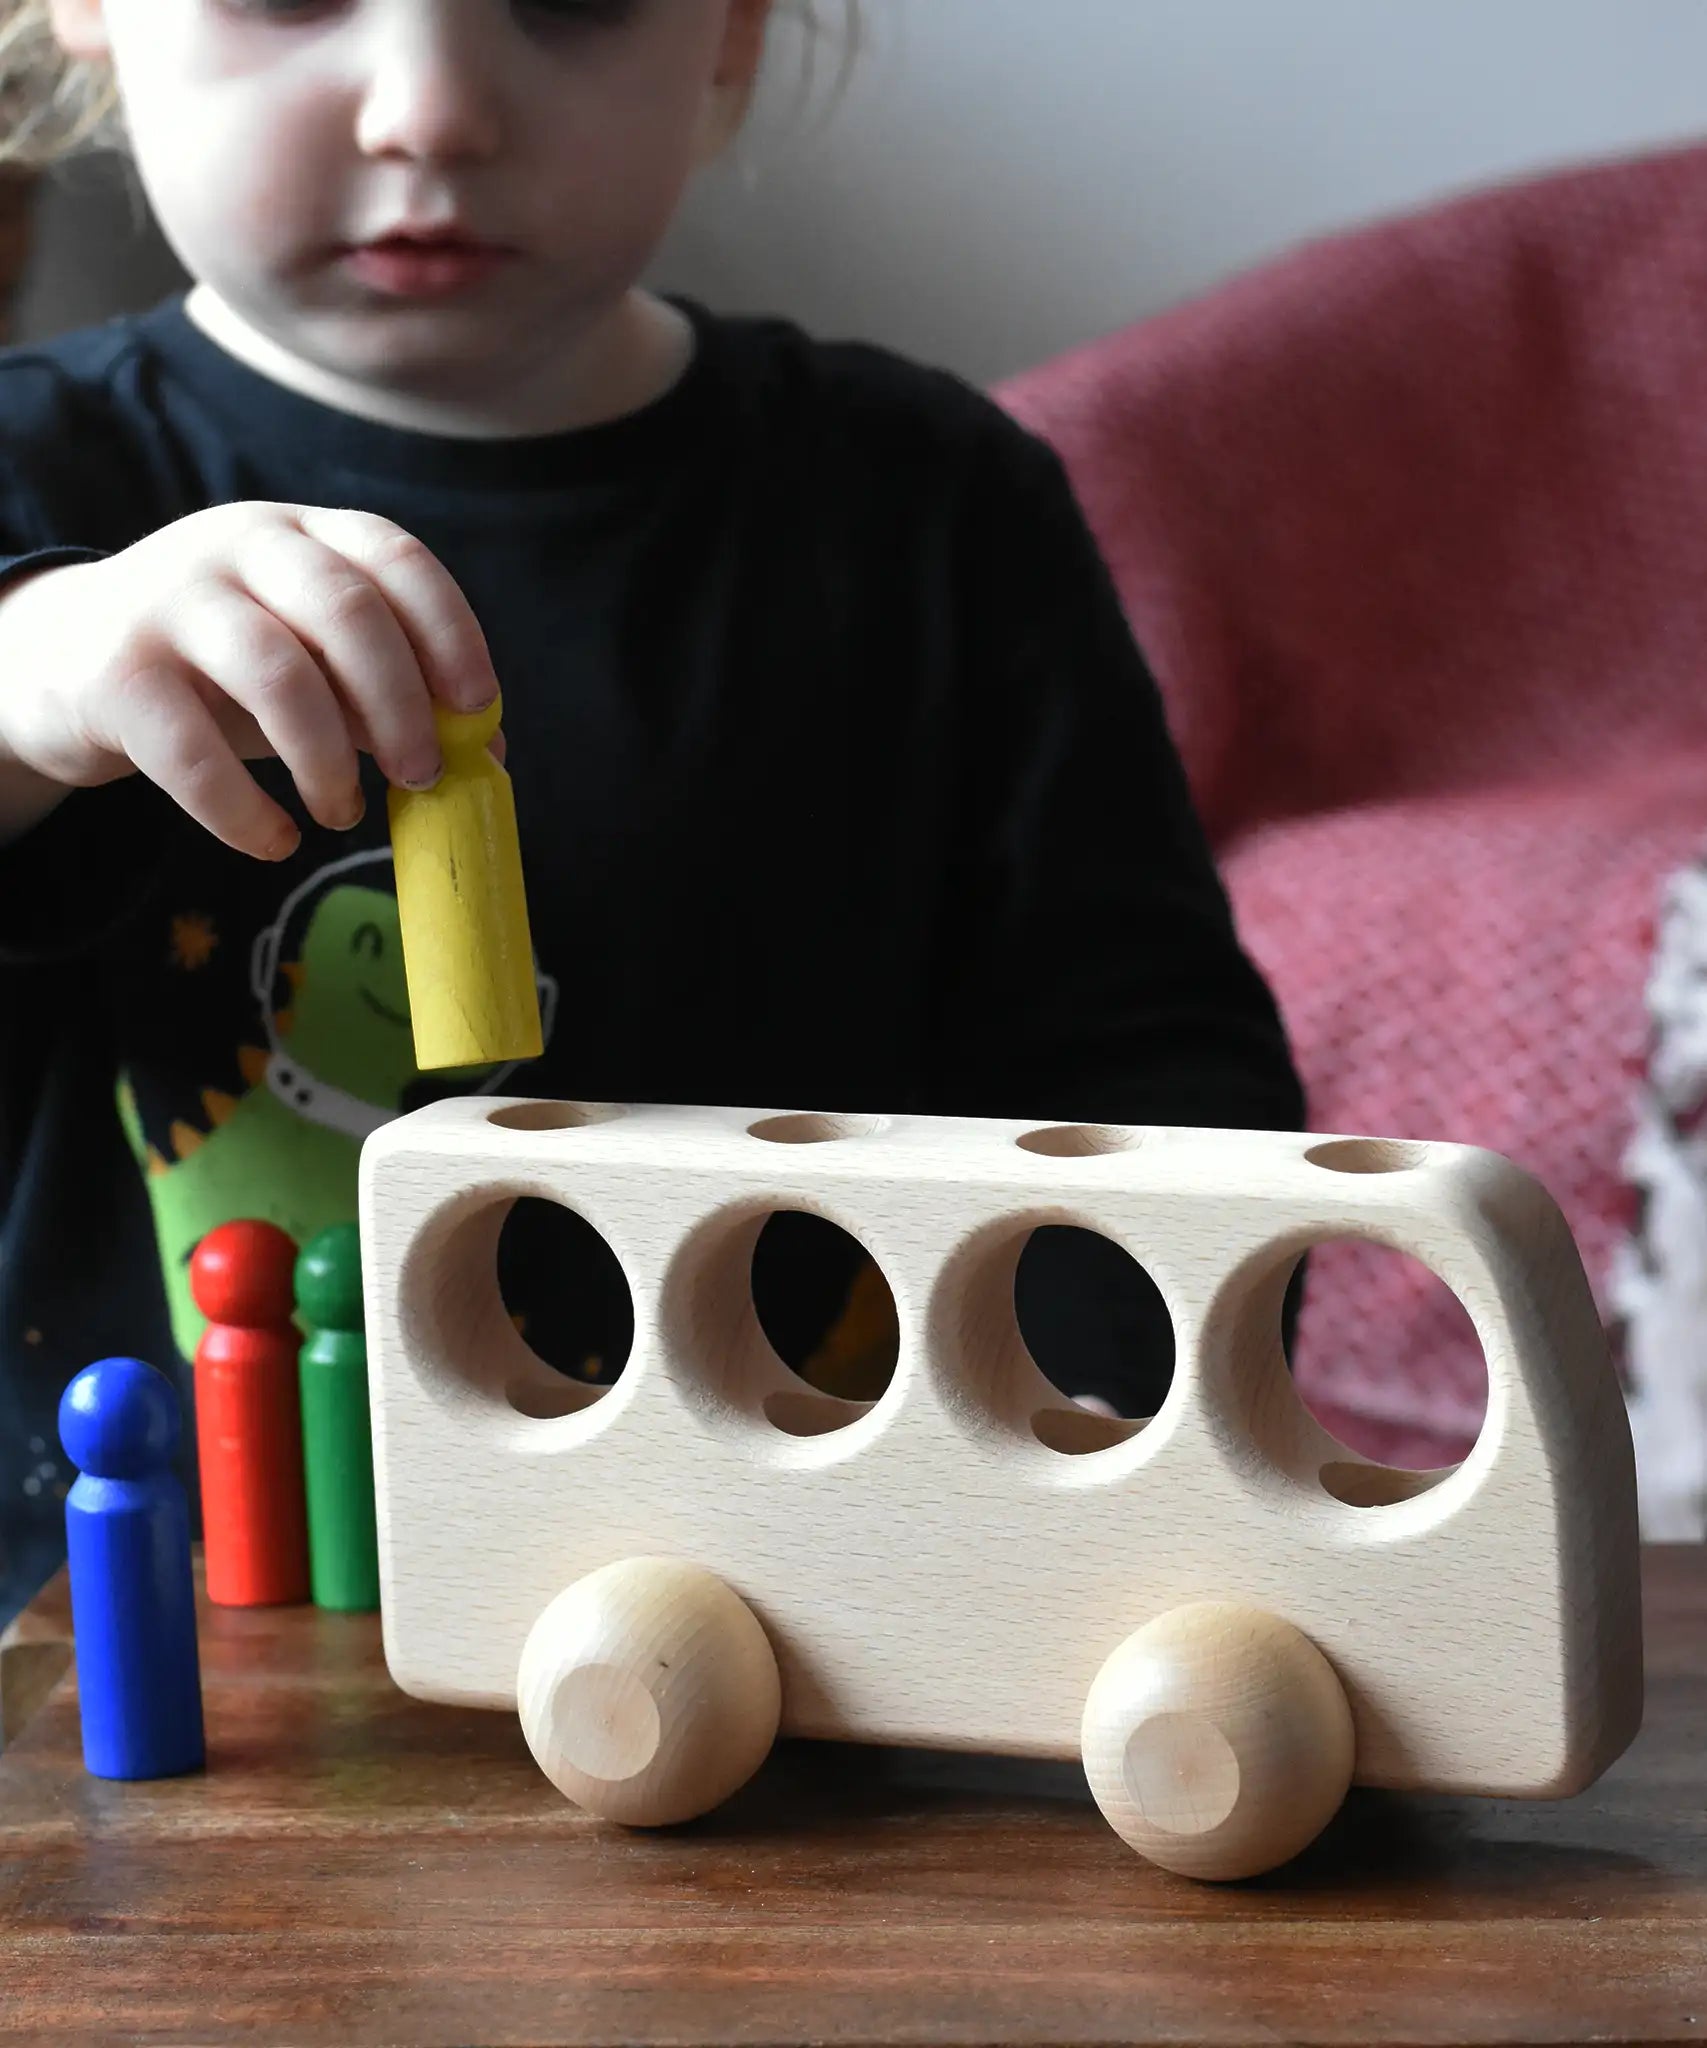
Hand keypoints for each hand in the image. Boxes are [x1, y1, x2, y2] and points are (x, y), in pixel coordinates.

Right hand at [0, 502, 499, 860]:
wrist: (67, 660)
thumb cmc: (222, 668)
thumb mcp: (311, 664)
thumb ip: (392, 696)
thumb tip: (487, 758)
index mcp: (305, 533)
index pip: (396, 558)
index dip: (450, 633)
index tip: (478, 710)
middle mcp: (240, 545)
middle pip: (346, 613)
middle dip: (400, 705)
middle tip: (421, 777)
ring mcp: (171, 600)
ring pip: (278, 677)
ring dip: (329, 762)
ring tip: (344, 812)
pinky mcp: (116, 672)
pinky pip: (194, 753)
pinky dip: (246, 812)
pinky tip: (274, 841)